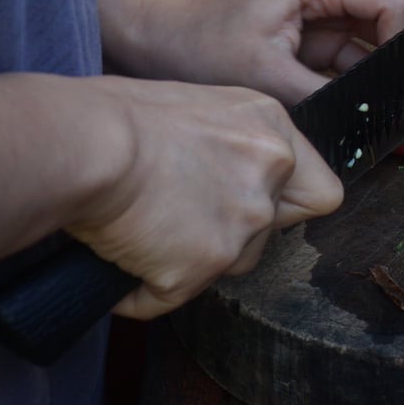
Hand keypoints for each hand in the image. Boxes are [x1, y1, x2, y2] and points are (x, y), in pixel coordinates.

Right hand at [70, 73, 342, 317]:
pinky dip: (141, 290)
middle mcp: (272, 174)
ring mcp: (243, 222)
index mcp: (271, 129)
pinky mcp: (204, 265)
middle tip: (182, 215)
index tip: (259, 207)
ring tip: (142, 230)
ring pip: (232, 265)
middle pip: (274, 231)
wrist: (83, 145)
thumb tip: (220, 171)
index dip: (290, 205)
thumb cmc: (113, 116)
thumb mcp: (195, 108)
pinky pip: (169, 296)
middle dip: (234, 233)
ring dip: (194, 260)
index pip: (321, 191)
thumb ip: (230, 143)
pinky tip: (116, 264)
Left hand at [110, 0, 403, 104]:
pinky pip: (351, 53)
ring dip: (377, 72)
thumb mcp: (267, 79)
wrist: (152, 41)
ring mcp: (320, 4)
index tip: (400, 88)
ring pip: (377, 38)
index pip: (396, 0)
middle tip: (399, 104)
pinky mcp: (310, 27)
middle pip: (394, 14)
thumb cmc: (199, 50)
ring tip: (375, 110)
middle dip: (399, 59)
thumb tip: (378, 117)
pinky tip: (352, 106)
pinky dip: (354, 80)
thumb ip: (330, 94)